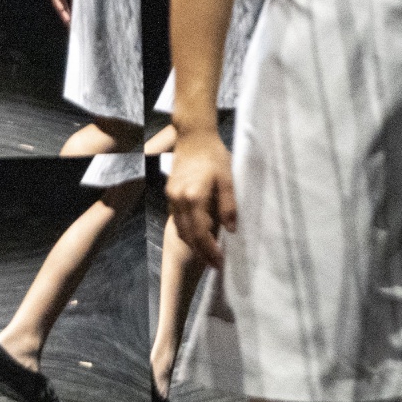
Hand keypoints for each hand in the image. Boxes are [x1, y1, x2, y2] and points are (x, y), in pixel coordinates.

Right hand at [167, 129, 236, 269]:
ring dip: (193, 244)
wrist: (193, 136)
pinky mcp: (170, 193)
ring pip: (180, 229)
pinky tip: (198, 234)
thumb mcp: (228, 180)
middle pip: (187, 235)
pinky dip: (187, 231)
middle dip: (201, 252)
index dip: (210, 250)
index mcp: (193, 197)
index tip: (220, 263)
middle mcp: (178, 199)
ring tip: (208, 254)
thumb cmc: (214, 156)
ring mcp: (172, 196)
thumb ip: (228, 205)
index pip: (200, 232)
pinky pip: (177, 219)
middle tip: (215, 265)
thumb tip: (231, 230)